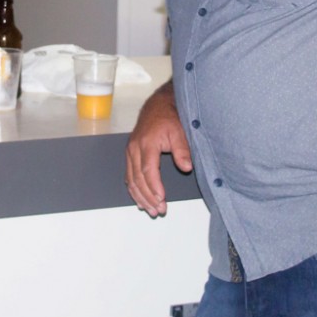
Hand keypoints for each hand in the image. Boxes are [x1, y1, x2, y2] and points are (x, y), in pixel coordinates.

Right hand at [125, 82, 191, 217]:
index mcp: (147, 143)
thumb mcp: (179, 131)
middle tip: (159, 210)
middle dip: (148, 197)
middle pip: (137, 179)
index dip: (154, 187)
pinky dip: (134, 190)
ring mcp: (130, 152)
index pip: (148, 170)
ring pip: (131, 180)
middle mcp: (134, 148)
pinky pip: (129, 176)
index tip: (162, 199)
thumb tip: (186, 167)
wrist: (158, 106)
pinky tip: (141, 200)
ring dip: (140, 197)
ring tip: (151, 210)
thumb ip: (182, 150)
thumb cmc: (169, 118)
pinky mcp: (130, 155)